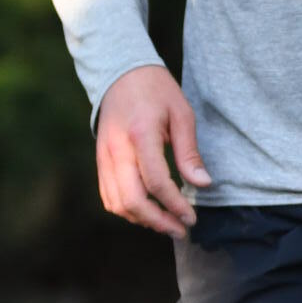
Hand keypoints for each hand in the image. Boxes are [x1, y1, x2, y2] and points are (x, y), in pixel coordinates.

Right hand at [96, 64, 212, 236]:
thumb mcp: (182, 114)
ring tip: (167, 223)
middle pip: (132, 200)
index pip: (156, 182)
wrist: (121, 73)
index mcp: (140, 134)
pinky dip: (127, 210)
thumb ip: (189, 152)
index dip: (175, 205)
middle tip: (181, 230)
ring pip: (117, 203)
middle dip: (158, 222)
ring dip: (143, 220)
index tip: (192, 218)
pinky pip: (108, 196)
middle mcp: (117, 149)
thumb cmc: (157, 91)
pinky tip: (148, 212)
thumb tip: (202, 184)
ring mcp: (104, 156)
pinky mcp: (99, 161)